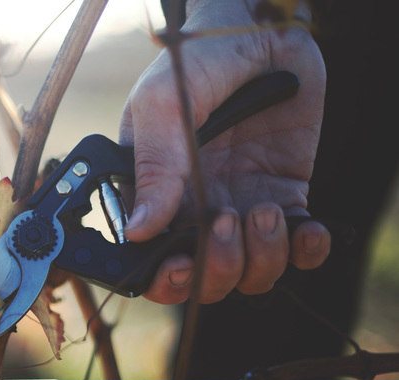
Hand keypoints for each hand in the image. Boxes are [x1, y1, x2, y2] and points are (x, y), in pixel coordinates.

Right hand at [119, 0, 327, 303]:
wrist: (261, 34)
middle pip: (205, 281)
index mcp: (156, 198)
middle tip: (227, 222)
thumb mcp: (163, 107)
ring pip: (252, 273)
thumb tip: (138, 232)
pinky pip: (299, 249)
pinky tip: (307, 227)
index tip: (181, 266)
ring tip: (264, 210)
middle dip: (218, 268)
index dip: (166, 280)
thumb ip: (153, 169)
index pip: (153, 263)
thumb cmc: (198, 63)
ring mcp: (241, 207)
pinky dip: (307, 250)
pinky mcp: (286, 196)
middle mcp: (195, 212)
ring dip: (261, 257)